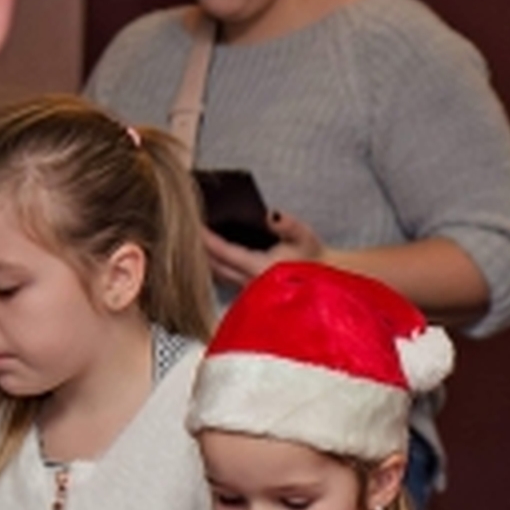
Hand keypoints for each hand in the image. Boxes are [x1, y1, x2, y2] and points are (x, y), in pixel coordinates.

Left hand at [203, 209, 325, 292]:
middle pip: (213, 266)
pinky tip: (209, 256)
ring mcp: (248, 292)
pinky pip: (224, 279)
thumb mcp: (305, 237)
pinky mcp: (249, 295)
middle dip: (197, 248)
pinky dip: (214, 266)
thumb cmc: (315, 262)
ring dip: (204, 260)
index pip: (223, 252)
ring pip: (216, 275)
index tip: (191, 224)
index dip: (205, 238)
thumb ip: (287, 225)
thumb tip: (270, 214)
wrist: (326, 285)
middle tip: (183, 229)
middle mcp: (250, 284)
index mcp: (260, 269)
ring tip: (191, 242)